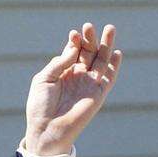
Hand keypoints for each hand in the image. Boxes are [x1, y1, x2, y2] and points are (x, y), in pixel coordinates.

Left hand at [25, 23, 122, 154]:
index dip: (75, 41)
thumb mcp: (43, 80)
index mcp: (62, 73)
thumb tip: (75, 48)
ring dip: (106, 45)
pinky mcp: (98, 94)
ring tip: (109, 28)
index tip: (74, 33)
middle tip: (90, 26)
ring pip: (101, 61)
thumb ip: (58, 63)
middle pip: (88, 53)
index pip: (73, 51)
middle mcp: (77, 76)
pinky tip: (116, 52)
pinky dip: (114, 65)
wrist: (47, 130)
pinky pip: (109, 77)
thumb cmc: (40, 107)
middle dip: (90, 39)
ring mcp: (89, 84)